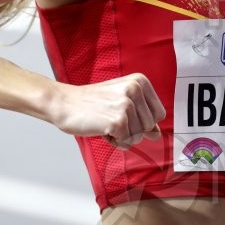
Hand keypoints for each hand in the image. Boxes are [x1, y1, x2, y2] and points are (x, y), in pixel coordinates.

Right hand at [50, 73, 166, 148]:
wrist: (65, 103)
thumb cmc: (92, 103)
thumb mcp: (121, 102)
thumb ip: (142, 117)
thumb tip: (157, 134)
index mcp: (140, 81)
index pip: (159, 114)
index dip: (142, 121)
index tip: (124, 113)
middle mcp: (135, 89)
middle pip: (150, 127)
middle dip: (132, 130)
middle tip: (111, 117)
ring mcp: (127, 105)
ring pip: (139, 137)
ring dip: (122, 136)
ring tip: (105, 121)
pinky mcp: (118, 121)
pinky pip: (126, 143)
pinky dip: (114, 141)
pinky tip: (102, 129)